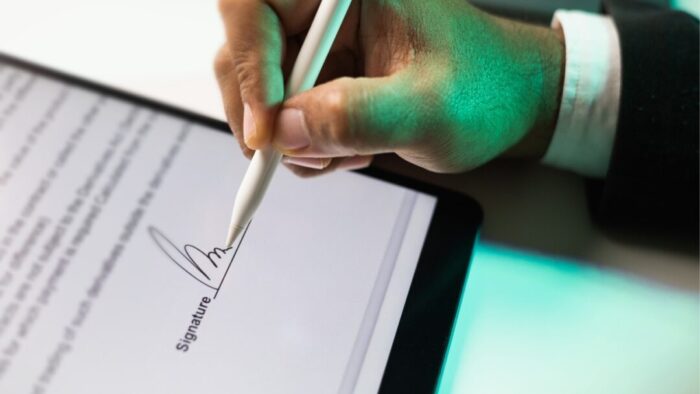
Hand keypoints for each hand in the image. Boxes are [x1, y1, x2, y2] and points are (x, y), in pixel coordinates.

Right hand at [215, 0, 563, 175]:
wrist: (506, 102)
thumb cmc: (485, 88)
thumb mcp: (429, 109)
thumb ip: (356, 117)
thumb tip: (285, 130)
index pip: (257, 4)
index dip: (248, 62)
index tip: (268, 125)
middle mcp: (330, 9)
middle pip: (247, 48)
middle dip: (264, 111)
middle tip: (294, 153)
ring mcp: (325, 43)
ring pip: (260, 87)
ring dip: (288, 135)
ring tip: (343, 152)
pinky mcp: (325, 74)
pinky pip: (284, 111)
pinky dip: (302, 143)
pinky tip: (345, 149)